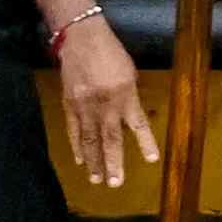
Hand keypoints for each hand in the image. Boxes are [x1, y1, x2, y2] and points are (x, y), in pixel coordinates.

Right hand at [47, 14, 152, 200]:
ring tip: (97, 179)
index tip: (152, 160)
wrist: (81, 38)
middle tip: (115, 183)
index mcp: (125, 94)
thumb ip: (129, 97)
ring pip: (89, 140)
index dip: (145, 142)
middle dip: (113, 162)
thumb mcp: (128, 73)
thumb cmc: (110, 53)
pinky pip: (74, 130)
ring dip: (93, 162)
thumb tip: (130, 118)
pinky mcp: (69, 104)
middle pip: (110, 138)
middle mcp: (105, 103)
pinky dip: (77, 147)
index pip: (138, 124)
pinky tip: (80, 160)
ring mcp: (85, 106)